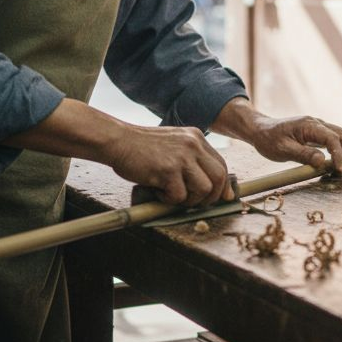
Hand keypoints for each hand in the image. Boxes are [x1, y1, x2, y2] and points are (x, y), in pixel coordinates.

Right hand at [102, 124, 232, 206]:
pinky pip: (179, 196)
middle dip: (212, 197)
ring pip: (204, 189)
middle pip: (219, 177)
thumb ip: (191, 160)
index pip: (221, 164)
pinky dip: (168, 200)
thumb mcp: (173, 144)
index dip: (223, 185)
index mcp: (196, 138)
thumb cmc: (142, 147)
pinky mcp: (168, 170)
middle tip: (196, 203)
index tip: (222, 198)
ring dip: (190, 200)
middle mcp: (193, 145)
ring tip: (172, 195)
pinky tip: (157, 191)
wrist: (118, 140)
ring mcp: (181, 157)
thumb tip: (210, 187)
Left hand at [213, 97, 341, 173]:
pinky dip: (339, 151)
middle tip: (341, 172)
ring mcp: (318, 127)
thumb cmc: (269, 140)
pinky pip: (334, 140)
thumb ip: (303, 155)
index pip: (333, 138)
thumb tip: (323, 162)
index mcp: (309, 125)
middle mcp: (317, 123)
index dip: (339, 155)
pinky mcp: (317, 133)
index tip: (338, 170)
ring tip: (338, 169)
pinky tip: (332, 163)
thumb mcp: (283, 150)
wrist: (260, 130)